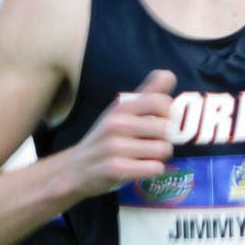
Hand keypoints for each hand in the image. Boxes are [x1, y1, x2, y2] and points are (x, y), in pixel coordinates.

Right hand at [77, 69, 176, 197]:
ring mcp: (115, 147)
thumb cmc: (105, 138)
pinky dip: (153, 170)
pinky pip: (155, 168)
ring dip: (160, 156)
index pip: (161, 101)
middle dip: (166, 138)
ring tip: (144, 156)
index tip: (162, 122)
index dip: (170, 114)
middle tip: (153, 143)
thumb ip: (147, 94)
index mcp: (121, 107)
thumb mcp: (121, 112)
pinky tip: (141, 168)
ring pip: (163, 150)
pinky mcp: (116, 169)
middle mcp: (117, 123)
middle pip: (167, 128)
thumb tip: (169, 74)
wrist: (75, 169)